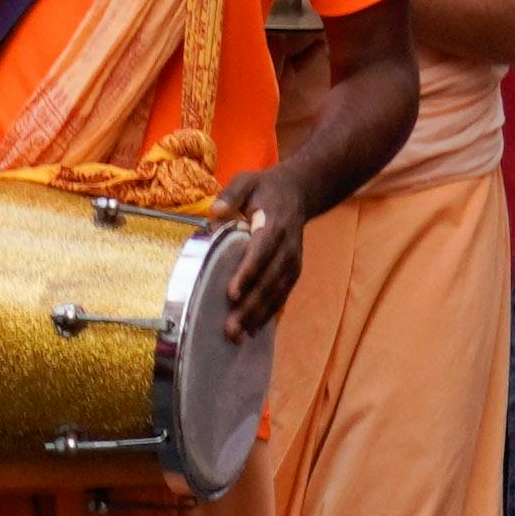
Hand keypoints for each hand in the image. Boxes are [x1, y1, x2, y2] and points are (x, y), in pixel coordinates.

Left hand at [213, 167, 314, 339]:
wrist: (298, 193)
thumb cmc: (265, 188)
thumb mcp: (248, 180)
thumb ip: (231, 194)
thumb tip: (215, 212)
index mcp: (275, 223)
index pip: (261, 251)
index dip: (248, 273)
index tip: (231, 293)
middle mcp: (288, 247)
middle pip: (269, 280)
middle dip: (250, 305)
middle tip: (230, 327)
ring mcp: (293, 261)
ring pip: (277, 292)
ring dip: (258, 315)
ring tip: (238, 335)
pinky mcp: (294, 271)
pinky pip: (282, 296)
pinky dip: (268, 314)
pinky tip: (252, 330)